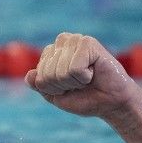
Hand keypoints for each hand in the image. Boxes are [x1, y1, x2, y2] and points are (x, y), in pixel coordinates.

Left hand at [24, 33, 140, 119]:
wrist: (111, 103)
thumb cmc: (85, 97)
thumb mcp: (55, 95)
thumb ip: (39, 85)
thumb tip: (29, 75)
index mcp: (51, 51)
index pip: (38, 75)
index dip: (53, 88)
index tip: (69, 87)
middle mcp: (62, 41)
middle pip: (47, 73)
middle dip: (63, 85)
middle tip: (80, 83)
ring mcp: (75, 39)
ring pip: (60, 72)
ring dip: (74, 82)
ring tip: (87, 78)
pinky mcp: (88, 43)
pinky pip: (74, 69)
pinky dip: (84, 77)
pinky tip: (93, 72)